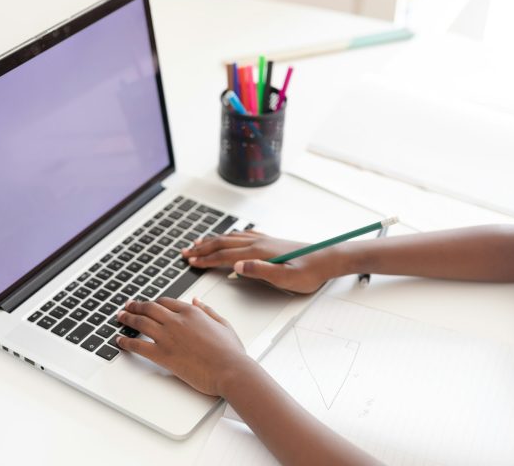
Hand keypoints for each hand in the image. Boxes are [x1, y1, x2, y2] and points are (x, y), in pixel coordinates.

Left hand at [116, 297, 250, 396]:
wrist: (230, 370)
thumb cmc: (230, 352)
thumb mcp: (223, 324)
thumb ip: (208, 311)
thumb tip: (197, 300)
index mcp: (191, 312)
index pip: (165, 302)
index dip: (153, 302)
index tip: (147, 304)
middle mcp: (176, 321)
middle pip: (149, 308)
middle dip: (136, 306)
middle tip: (127, 306)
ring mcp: (168, 337)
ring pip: (140, 322)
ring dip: (127, 318)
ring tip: (120, 317)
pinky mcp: (162, 354)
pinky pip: (138, 345)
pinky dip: (126, 341)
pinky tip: (120, 340)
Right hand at [181, 230, 343, 293]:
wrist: (329, 257)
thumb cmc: (310, 271)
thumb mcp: (286, 277)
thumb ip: (260, 271)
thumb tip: (237, 266)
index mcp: (258, 252)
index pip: (224, 256)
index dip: (205, 259)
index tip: (190, 262)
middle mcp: (258, 242)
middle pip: (223, 244)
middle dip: (202, 248)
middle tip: (185, 252)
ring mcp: (264, 240)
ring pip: (230, 238)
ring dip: (212, 241)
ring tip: (198, 243)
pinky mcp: (270, 241)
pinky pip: (242, 235)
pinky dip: (229, 236)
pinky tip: (228, 237)